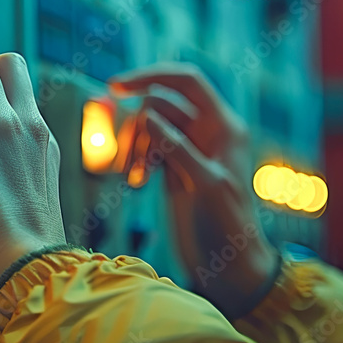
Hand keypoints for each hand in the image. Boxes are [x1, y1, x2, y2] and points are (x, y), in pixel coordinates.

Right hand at [109, 63, 279, 316]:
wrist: (227, 266)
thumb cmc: (227, 227)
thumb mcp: (204, 185)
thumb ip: (176, 147)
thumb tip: (146, 115)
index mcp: (224, 126)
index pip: (187, 82)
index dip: (152, 75)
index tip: (115, 85)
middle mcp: (207, 132)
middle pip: (160, 105)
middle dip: (140, 130)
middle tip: (133, 167)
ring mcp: (189, 149)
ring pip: (150, 127)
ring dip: (136, 149)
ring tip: (135, 182)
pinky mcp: (173, 168)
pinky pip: (147, 148)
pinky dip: (137, 161)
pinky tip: (136, 185)